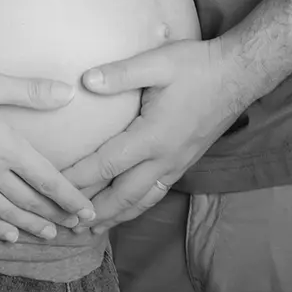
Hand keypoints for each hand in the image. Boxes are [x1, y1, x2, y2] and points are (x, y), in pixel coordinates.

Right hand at [0, 70, 97, 242]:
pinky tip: (9, 236)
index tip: (88, 211)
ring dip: (31, 224)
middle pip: (30, 199)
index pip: (47, 178)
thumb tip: (68, 93)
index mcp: (5, 146)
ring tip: (50, 234)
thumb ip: (29, 91)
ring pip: (7, 212)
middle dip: (56, 214)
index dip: (70, 197)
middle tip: (76, 225)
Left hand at [62, 40, 238, 234]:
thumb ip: (121, 73)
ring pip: (140, 201)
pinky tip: (125, 210)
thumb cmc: (197, 66)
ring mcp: (176, 164)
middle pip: (121, 196)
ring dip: (113, 217)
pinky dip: (135, 207)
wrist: (238, 74)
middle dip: (92, 212)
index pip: (105, 165)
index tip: (53, 188)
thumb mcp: (158, 62)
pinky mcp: (184, 162)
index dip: (77, 179)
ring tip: (90, 229)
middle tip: (65, 225)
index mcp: (152, 136)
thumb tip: (86, 81)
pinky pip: (155, 193)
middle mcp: (164, 158)